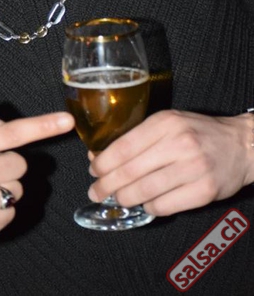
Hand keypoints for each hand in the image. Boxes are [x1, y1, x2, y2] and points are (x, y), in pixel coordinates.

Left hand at [88, 109, 253, 216]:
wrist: (241, 145)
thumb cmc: (198, 133)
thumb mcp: (168, 123)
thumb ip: (138, 137)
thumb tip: (100, 155)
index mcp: (166, 123)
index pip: (124, 146)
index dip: (103, 162)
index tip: (93, 170)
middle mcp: (179, 143)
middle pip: (131, 171)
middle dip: (107, 185)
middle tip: (96, 191)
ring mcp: (194, 168)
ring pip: (146, 191)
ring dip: (125, 199)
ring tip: (118, 199)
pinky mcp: (205, 191)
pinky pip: (165, 205)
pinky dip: (150, 208)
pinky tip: (145, 204)